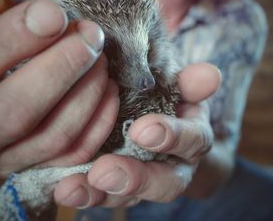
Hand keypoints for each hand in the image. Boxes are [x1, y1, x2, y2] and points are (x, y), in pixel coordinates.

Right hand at [0, 0, 117, 182]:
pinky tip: (108, 89)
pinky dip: (100, 120)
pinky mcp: (41, 171)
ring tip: (101, 59)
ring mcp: (9, 161)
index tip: (54, 12)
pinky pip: (77, 153)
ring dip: (86, 93)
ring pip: (53, 136)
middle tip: (90, 34)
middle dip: (61, 68)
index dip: (12, 38)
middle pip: (16, 110)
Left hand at [53, 63, 220, 207]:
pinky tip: (63, 189)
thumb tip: (209, 75)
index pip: (192, 141)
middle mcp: (173, 165)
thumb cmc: (167, 99)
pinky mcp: (119, 187)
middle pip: (165, 182)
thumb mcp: (181, 87)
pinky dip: (84, 195)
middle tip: (104, 173)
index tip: (143, 131)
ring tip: (72, 189)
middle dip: (136, 179)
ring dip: (102, 194)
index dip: (172, 137)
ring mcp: (145, 179)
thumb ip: (192, 83)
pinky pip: (105, 196)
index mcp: (192, 138)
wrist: (156, 121)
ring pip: (130, 196)